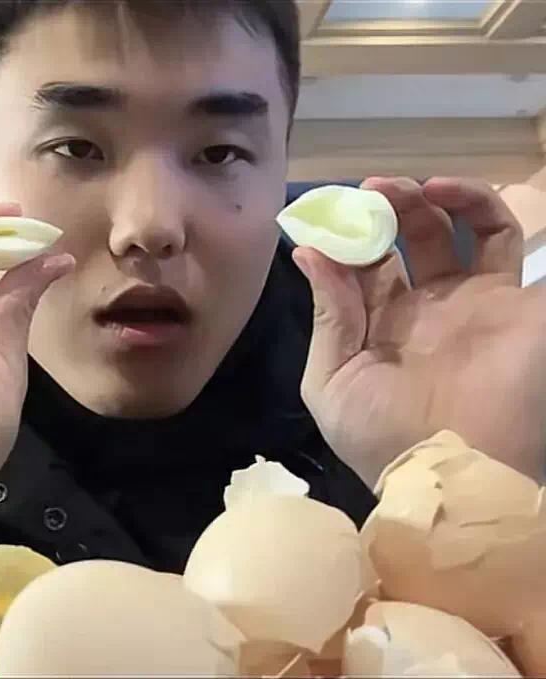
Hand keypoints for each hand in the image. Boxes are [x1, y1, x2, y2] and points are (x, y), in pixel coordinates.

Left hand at [293, 177, 545, 485]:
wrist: (447, 472)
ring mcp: (475, 300)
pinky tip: (450, 193)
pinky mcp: (516, 302)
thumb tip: (307, 252)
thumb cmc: (380, 435)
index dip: (347, 235)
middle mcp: (430, 306)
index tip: (327, 214)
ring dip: (437, 198)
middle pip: (414, 237)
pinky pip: (512, 242)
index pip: (366, 263)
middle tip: (370, 191)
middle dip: (390, 207)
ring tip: (410, 187)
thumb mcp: (332, 381)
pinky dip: (488, 207)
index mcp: (383, 324)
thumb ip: (328, 315)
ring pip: (465, 228)